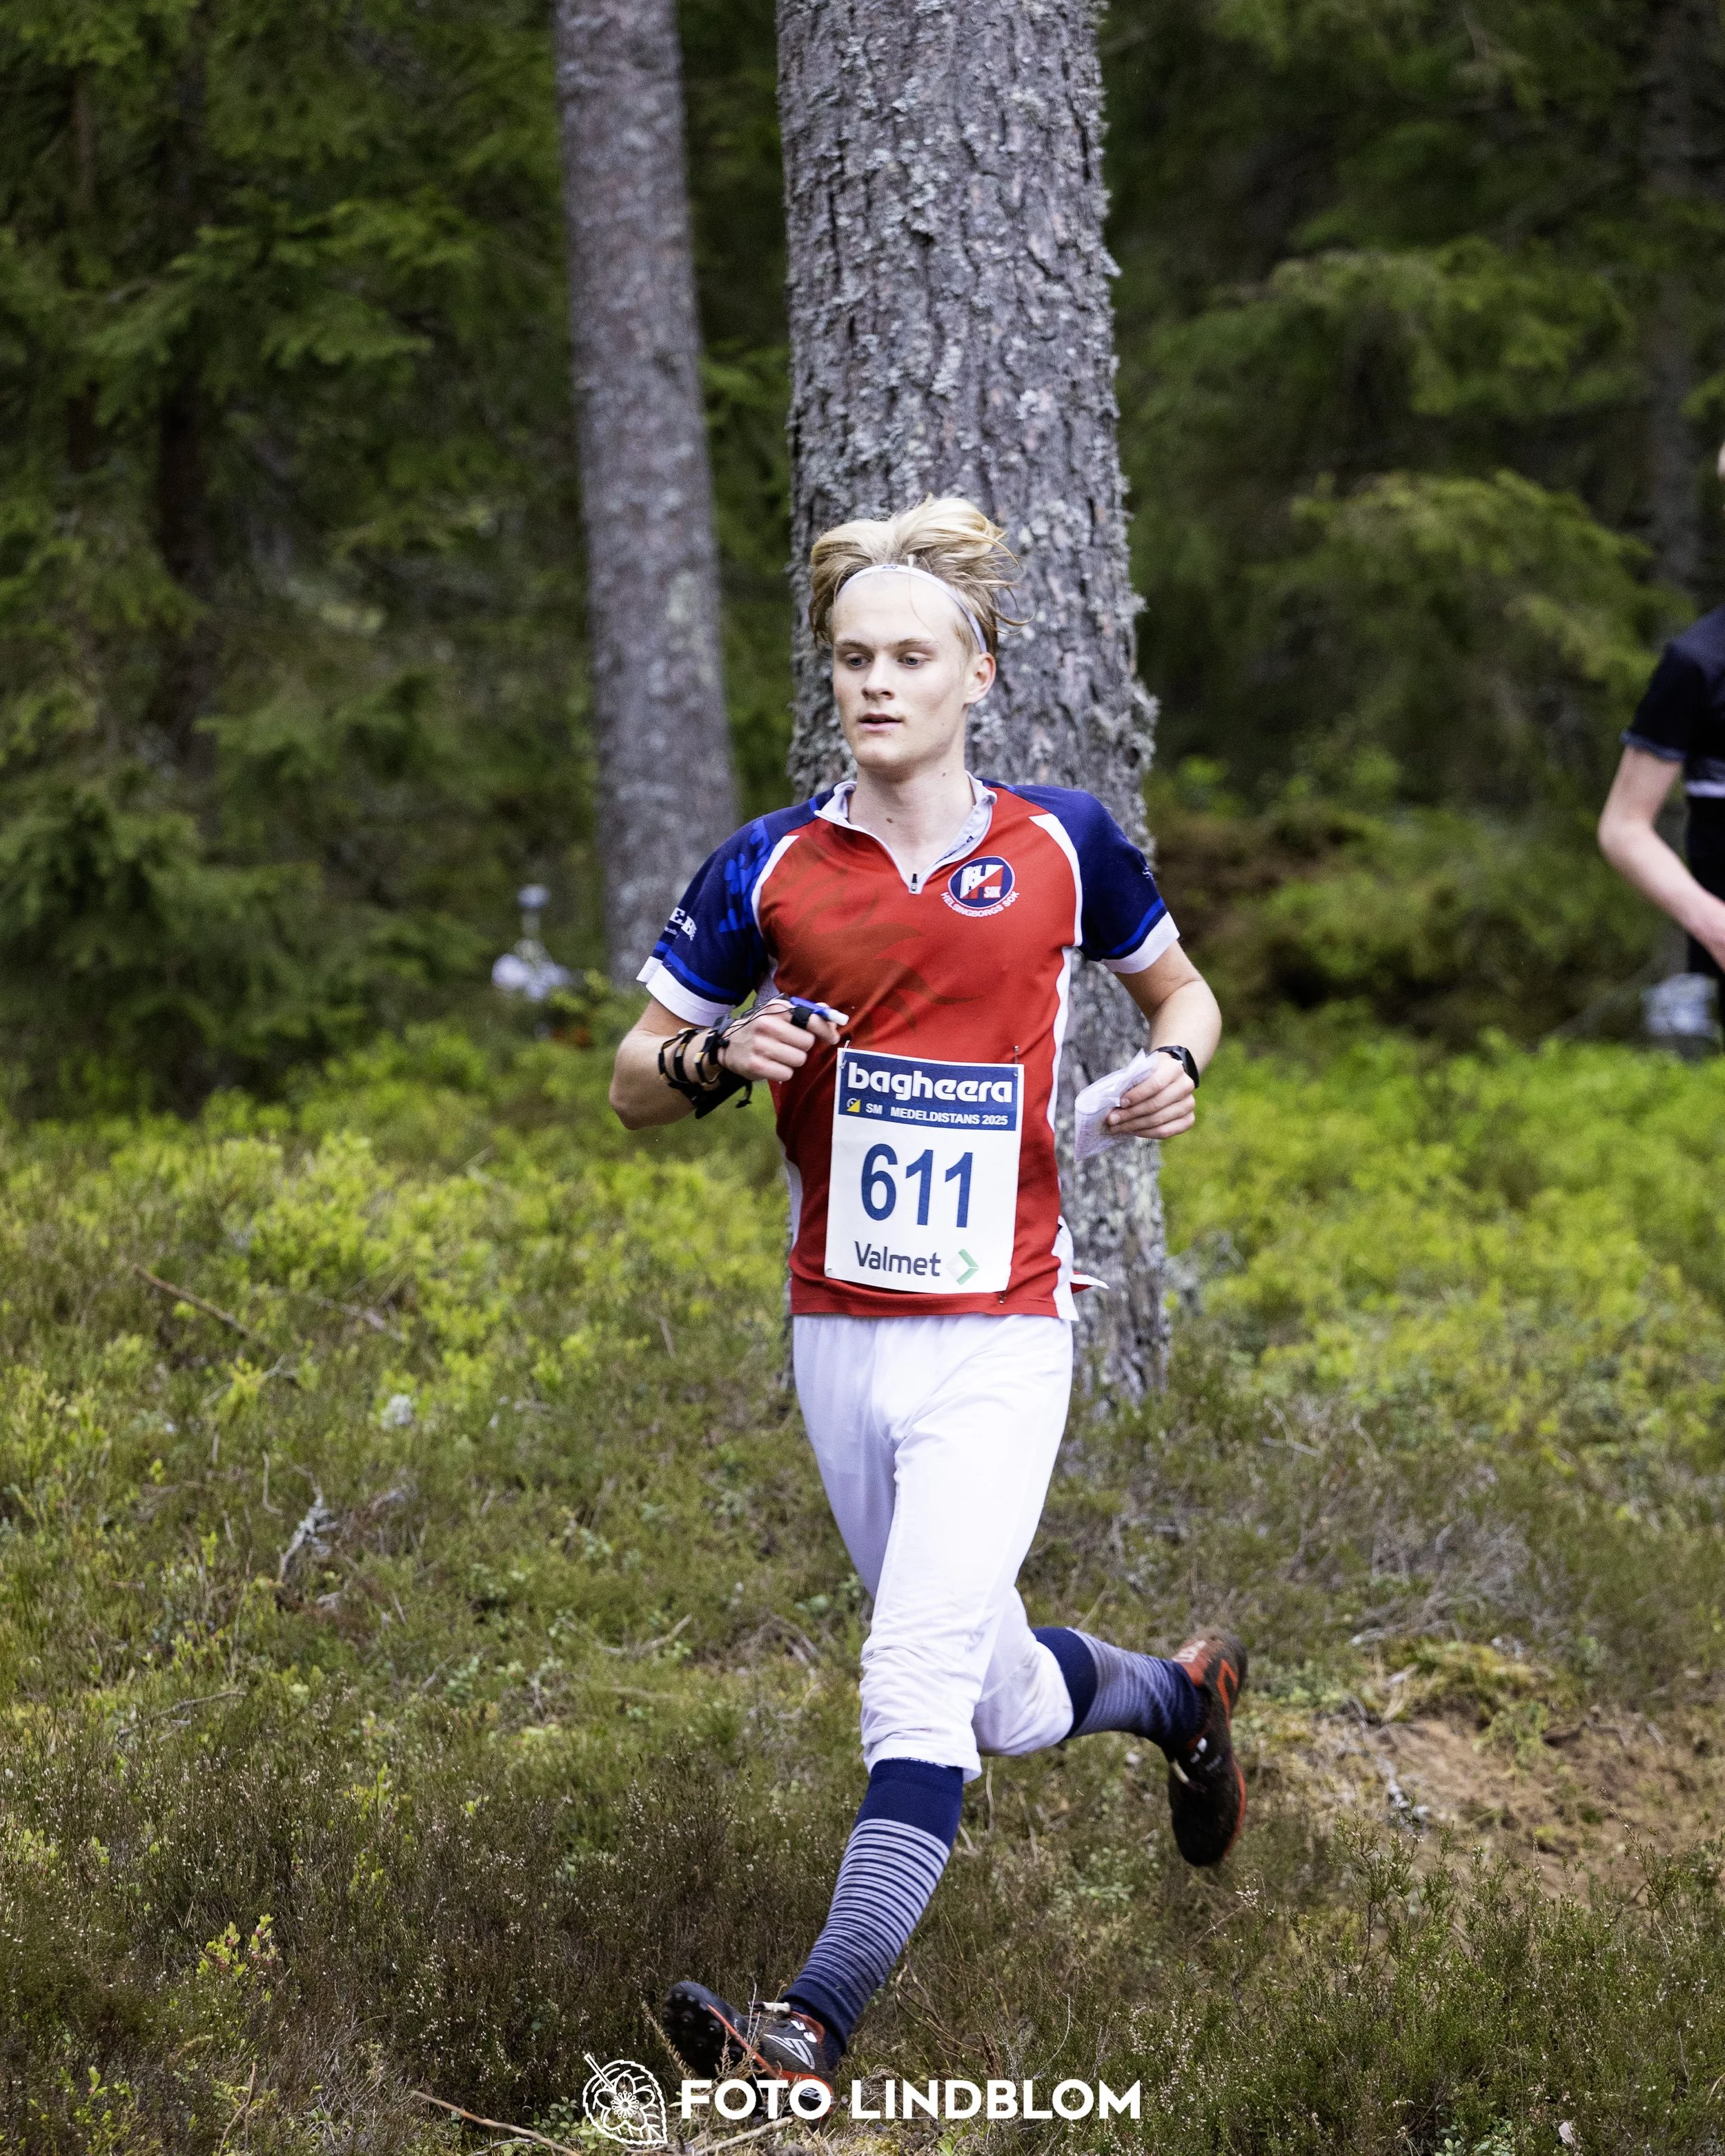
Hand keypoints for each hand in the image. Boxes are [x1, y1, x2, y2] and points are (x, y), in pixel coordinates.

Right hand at [718, 999, 846, 1085]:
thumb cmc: (760, 1029)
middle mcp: (766, 1025)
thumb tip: (831, 1015)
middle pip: (807, 1043)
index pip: (809, 1019)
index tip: (831, 1038)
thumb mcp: (778, 1015)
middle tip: (790, 1046)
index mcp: (775, 1009)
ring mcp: (759, 1046)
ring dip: (793, 1061)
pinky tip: (772, 1066)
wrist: (728, 1045)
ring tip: (779, 1056)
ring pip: (798, 1060)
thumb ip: (805, 1013)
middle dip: (802, 1047)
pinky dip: (783, 1073)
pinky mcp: (755, 1065)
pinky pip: (786, 1074)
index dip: (824, 1030)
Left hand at [1105, 1052, 1196, 1140]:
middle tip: (1112, 1120)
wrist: (1169, 1077)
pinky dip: (1146, 1133)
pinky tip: (1132, 1131)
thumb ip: (1130, 1083)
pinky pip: (1165, 1132)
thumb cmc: (1149, 1074)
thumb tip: (1113, 1104)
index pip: (1156, 1084)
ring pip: (1159, 1120)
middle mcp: (1186, 1086)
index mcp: (1174, 1068)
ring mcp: (1190, 1104)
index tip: (1120, 1103)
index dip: (1137, 1095)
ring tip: (1117, 1127)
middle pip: (1156, 1104)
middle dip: (1130, 1114)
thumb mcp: (1141, 1071)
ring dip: (1134, 1126)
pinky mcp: (1189, 1119)